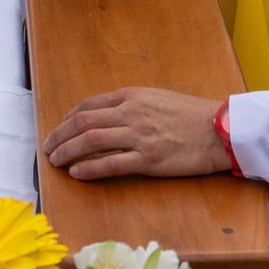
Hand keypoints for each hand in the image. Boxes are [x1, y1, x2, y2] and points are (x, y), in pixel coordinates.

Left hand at [42, 87, 228, 180]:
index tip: (59, 130)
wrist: (220, 129)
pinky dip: (89, 168)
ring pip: (91, 142)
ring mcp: (139, 137)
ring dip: (68, 152)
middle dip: (60, 136)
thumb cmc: (192, 114)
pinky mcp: (148, 160)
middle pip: (83, 123)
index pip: (89, 105)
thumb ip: (133, 104)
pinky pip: (110, 164)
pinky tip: (77, 172)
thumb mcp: (158, 98)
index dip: (68, 119)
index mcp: (132, 96)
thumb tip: (109, 115)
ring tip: (56, 162)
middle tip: (48, 148)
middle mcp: (131, 113)